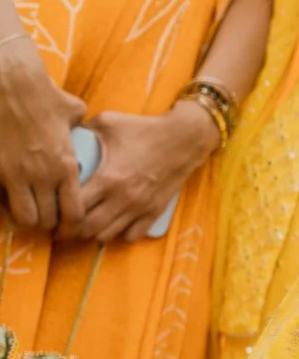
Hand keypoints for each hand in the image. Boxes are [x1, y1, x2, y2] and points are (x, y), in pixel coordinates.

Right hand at [0, 36, 84, 231]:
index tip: (67, 222)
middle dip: (47, 224)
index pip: (75, 212)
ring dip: (24, 217)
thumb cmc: (42, 94)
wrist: (8, 84)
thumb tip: (79, 125)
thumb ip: (78, 126)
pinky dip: (1, 205)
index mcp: (65, 165)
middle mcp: (42, 175)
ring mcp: (14, 174)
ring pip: (22, 218)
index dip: (71, 223)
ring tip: (25, 209)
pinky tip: (5, 197)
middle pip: (47, 221)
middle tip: (45, 217)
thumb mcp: (72, 110)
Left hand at [61, 107, 212, 243]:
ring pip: (107, 235)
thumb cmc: (145, 129)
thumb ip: (84, 130)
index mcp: (107, 178)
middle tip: (65, 222)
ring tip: (87, 223)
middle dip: (72, 228)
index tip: (54, 209)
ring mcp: (139, 208)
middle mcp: (122, 198)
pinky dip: (119, 234)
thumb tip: (66, 136)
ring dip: (93, 232)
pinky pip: (131, 236)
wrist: (185, 139)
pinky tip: (114, 223)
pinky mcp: (154, 212)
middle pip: (87, 228)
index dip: (59, 211)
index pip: (74, 207)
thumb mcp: (109, 122)